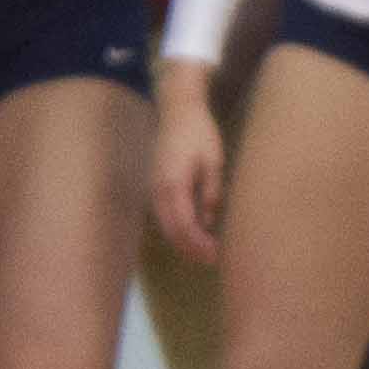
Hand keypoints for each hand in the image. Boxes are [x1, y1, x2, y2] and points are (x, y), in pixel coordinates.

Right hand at [150, 63, 228, 263]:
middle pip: (171, 230)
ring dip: (182, 241)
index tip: (215, 255)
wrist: (178, 109)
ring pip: (164, 225)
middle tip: (211, 259)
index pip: (184, 226)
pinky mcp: (155, 184)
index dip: (198, 245)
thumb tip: (208, 222)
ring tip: (203, 251)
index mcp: (174, 185)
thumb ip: (210, 193)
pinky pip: (163, 214)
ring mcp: (153, 187)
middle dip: (190, 249)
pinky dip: (175, 228)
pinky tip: (192, 232)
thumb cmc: (199, 132)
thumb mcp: (213, 162)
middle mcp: (158, 189)